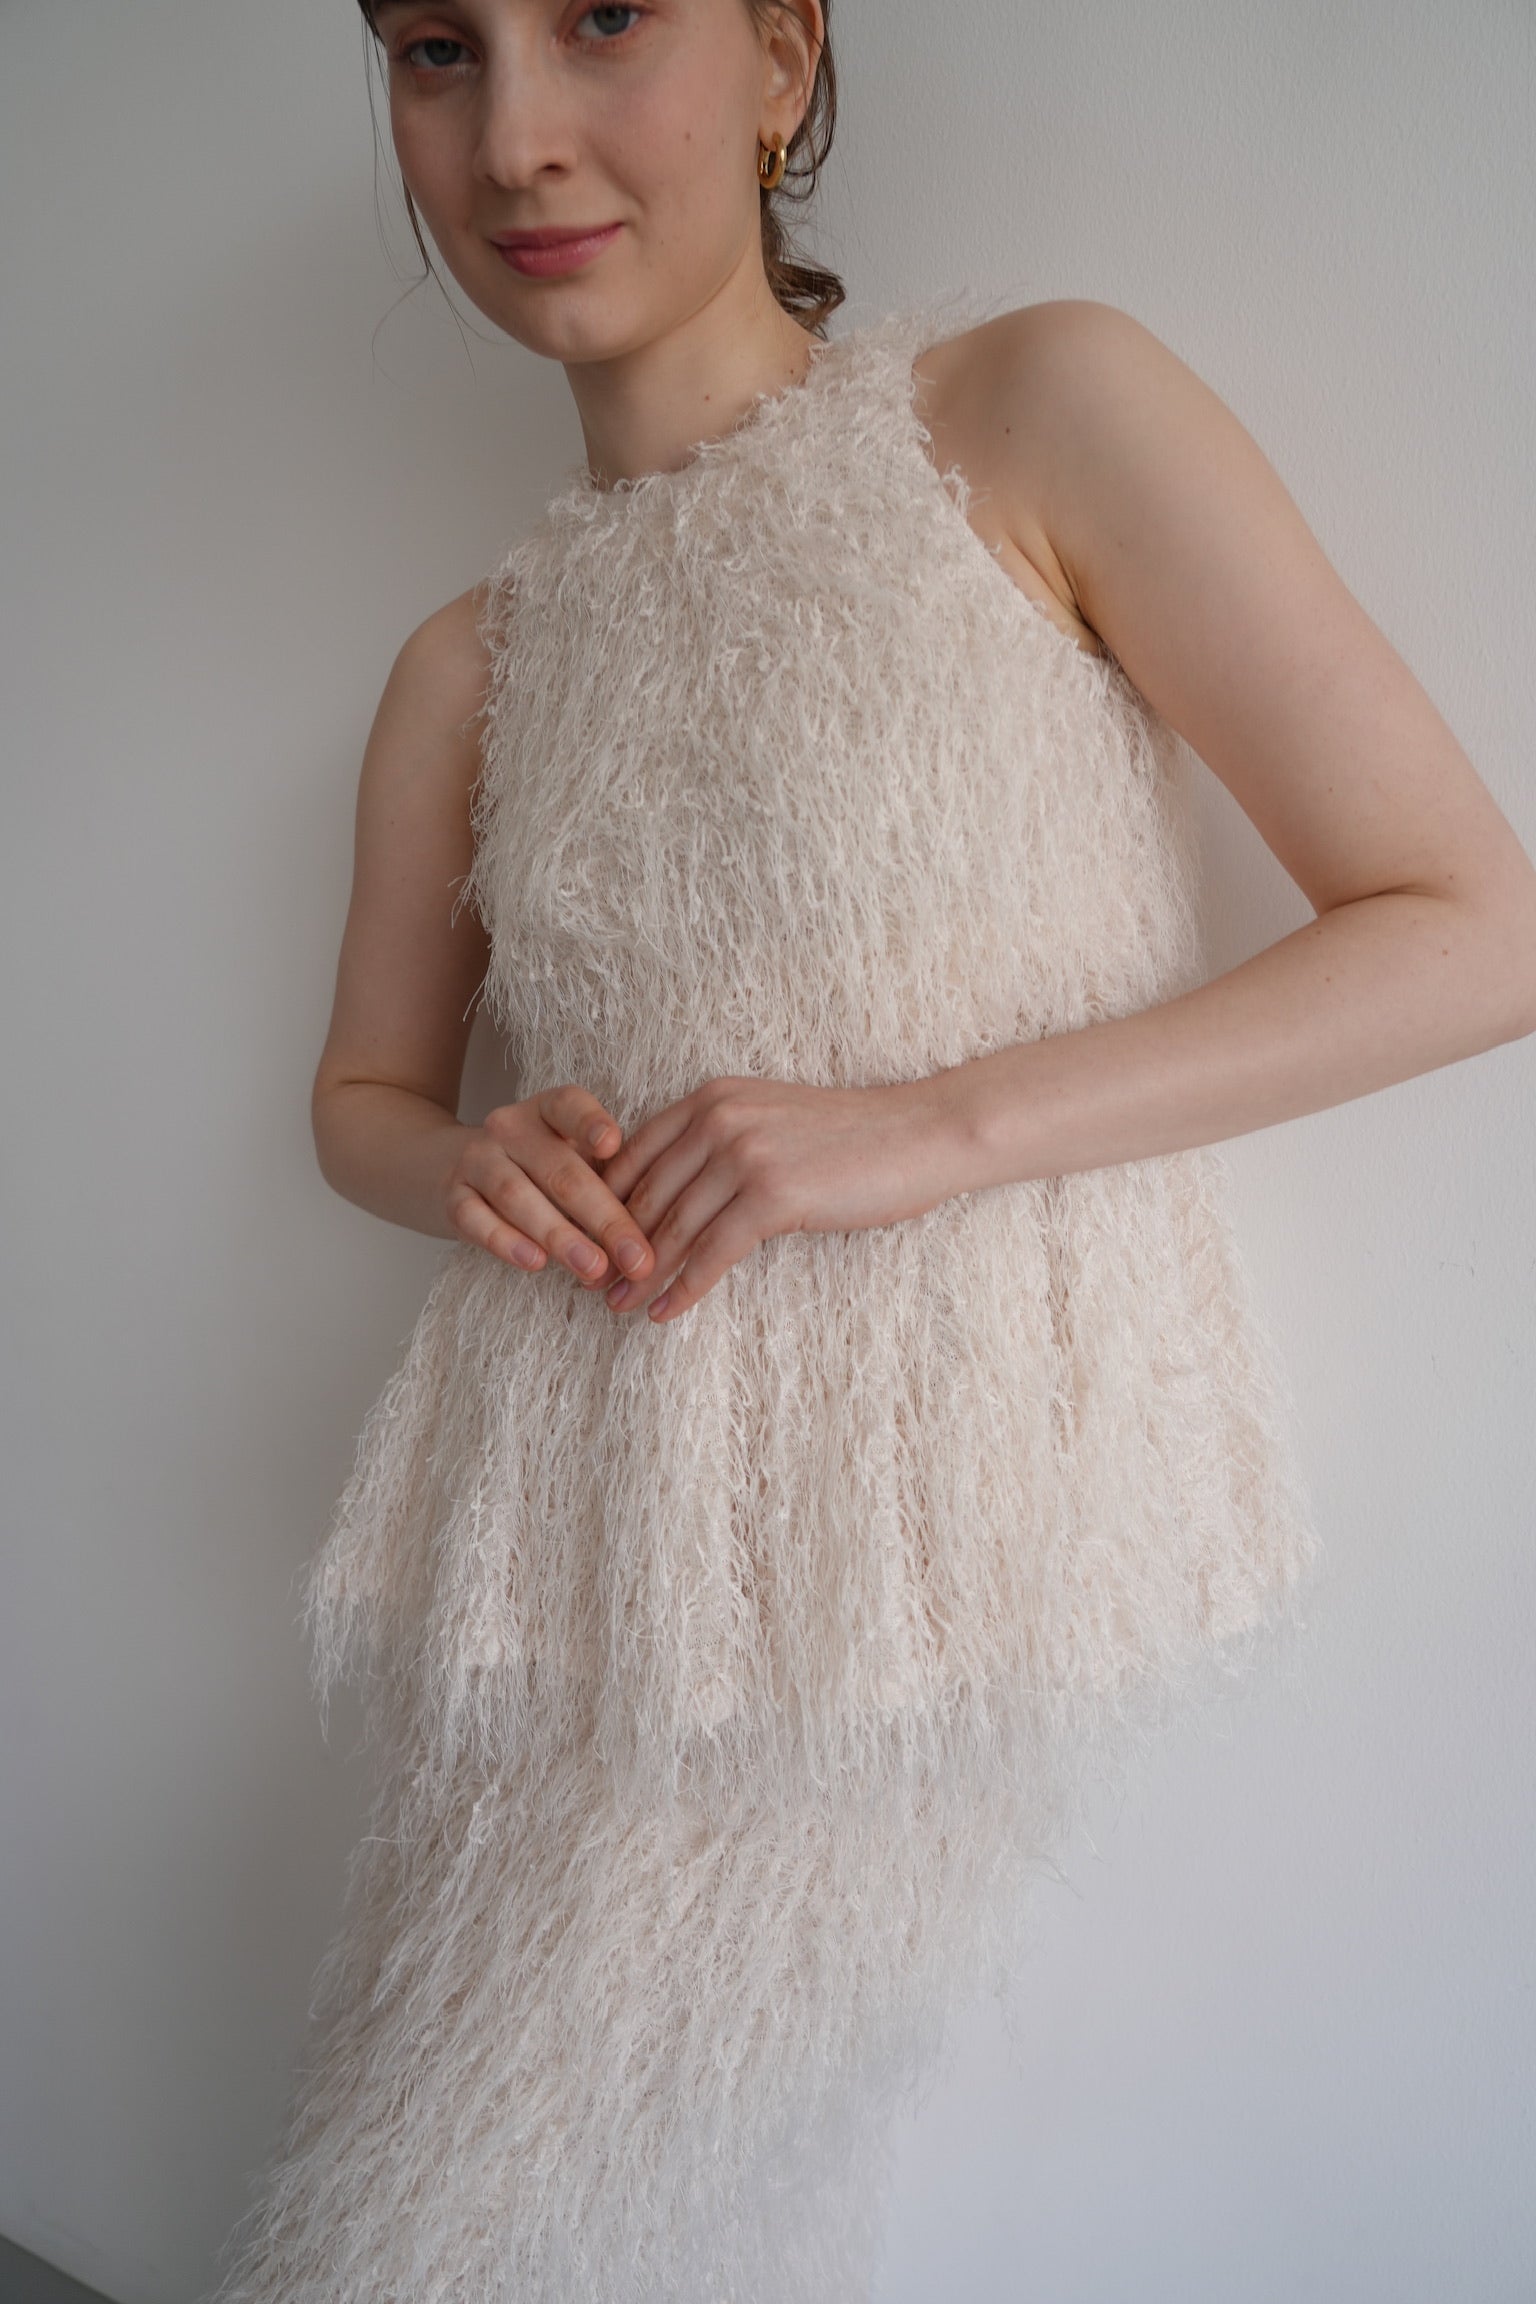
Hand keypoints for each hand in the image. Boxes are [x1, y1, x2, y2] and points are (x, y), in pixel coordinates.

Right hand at [442, 1084, 657, 1292]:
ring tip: (595, 1269)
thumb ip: (605, 1181)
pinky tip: (535, 1263)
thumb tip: (647, 1239)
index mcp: (548, 1110)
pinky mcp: (452, 1196)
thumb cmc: (536, 1167)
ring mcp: (476, 1160)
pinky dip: (506, 1242)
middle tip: (636, 1257)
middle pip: (559, 1170)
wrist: (449, 1166)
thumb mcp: (569, 1157)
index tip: (613, 1144)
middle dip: (603, 1218)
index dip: (590, 1123)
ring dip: (561, 1236)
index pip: (569, 1106)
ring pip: (518, 1196)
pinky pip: (476, 1220)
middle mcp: (510, 1127)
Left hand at [593, 1073, 955, 1324]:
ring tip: (617, 1307)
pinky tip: (664, 1313)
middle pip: (644, 1193)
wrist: (917, 1135)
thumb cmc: (848, 1138)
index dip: (602, 1203)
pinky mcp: (772, 1195)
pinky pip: (713, 1252)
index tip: (585, 1240)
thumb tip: (669, 1192)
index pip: (634, 1154)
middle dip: (612, 1245)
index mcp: (710, 1098)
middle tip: (589, 1285)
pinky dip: (684, 1288)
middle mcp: (718, 1119)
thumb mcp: (768, 1121)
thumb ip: (718, 1141)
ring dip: (640, 1275)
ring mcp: (744, 1155)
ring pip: (672, 1228)